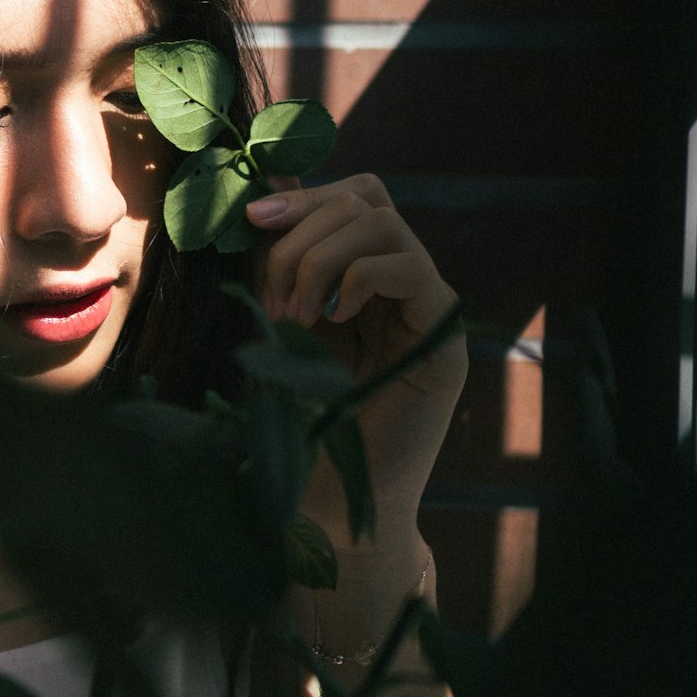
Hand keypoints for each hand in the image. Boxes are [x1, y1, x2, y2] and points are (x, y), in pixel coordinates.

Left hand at [244, 174, 465, 542]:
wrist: (327, 503)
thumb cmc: (297, 423)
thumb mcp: (279, 327)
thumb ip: (280, 266)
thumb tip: (263, 192)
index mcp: (366, 277)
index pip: (351, 197)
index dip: (303, 197)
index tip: (253, 222)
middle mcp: (404, 286)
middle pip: (367, 198)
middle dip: (304, 231)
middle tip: (273, 293)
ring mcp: (429, 310)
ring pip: (384, 224)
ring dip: (322, 259)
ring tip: (296, 317)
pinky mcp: (444, 340)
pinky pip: (412, 269)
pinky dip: (360, 277)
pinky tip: (331, 317)